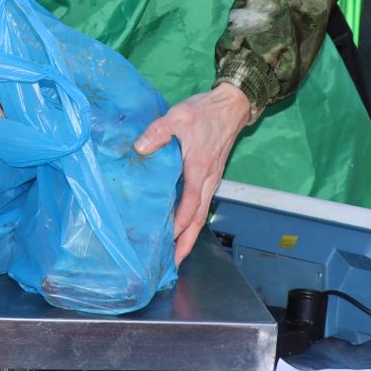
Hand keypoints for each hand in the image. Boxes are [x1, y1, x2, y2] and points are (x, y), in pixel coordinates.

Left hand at [134, 82, 253, 265]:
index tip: (168, 242)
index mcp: (199, 169)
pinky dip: (192, 220)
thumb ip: (158, 132)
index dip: (179, 224)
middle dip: (186, 243)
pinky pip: (201, 204)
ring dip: (189, 235)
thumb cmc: (204, 112)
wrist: (230, 106)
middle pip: (198, 218)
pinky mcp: (210, 176)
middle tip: (173, 264)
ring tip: (175, 253)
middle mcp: (208, 180)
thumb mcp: (178, 117)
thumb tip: (140, 148)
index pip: (190, 204)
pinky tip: (180, 226)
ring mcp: (211, 180)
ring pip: (201, 214)